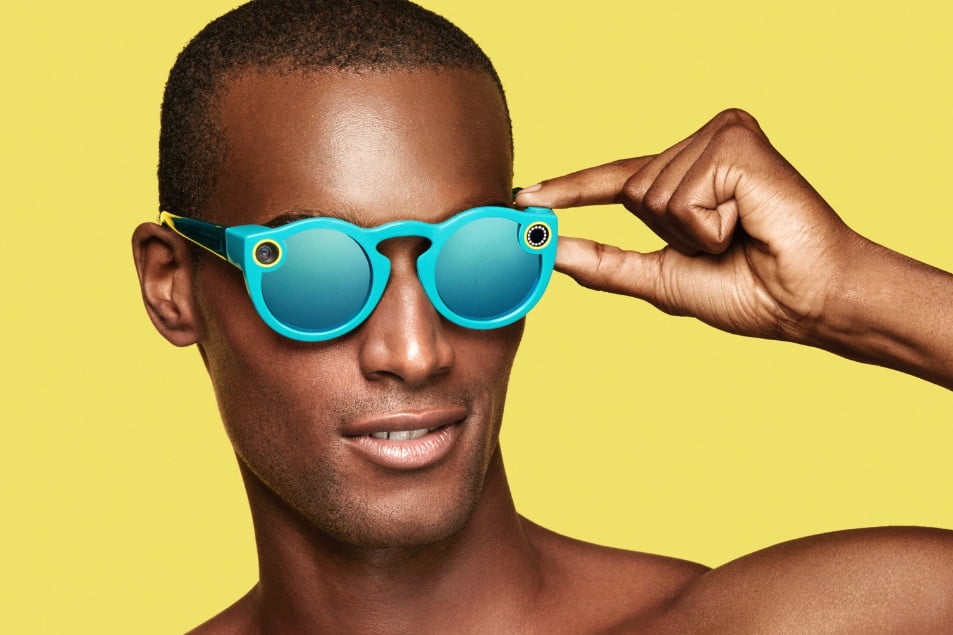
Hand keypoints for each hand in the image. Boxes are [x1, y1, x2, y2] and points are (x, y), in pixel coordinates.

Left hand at [516, 109, 861, 341]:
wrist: (807, 301)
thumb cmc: (750, 292)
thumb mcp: (661, 279)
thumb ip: (606, 264)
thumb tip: (551, 249)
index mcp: (687, 176)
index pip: (615, 179)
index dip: (570, 190)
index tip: (526, 197)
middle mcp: (703, 146)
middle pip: (631, 189)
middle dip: (668, 233)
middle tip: (725, 243)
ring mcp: (720, 138)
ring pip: (651, 192)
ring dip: (691, 232)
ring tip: (739, 233)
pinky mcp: (737, 141)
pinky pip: (681, 193)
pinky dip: (708, 225)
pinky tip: (746, 220)